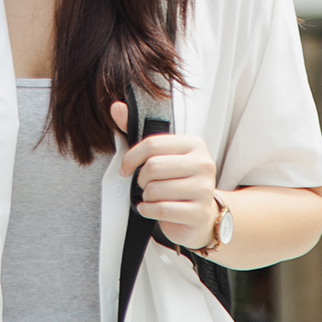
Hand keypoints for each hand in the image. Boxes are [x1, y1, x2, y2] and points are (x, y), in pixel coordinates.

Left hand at [113, 102, 219, 249]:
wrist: (201, 213)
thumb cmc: (177, 180)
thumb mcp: (161, 154)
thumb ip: (136, 130)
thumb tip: (116, 108)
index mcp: (194, 144)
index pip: (152, 145)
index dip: (131, 158)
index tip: (126, 168)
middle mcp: (204, 164)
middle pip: (153, 167)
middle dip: (141, 179)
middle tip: (145, 184)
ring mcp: (204, 189)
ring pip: (156, 190)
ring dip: (146, 196)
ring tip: (154, 196)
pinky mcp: (199, 213)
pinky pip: (162, 210)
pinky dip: (149, 210)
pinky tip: (152, 208)